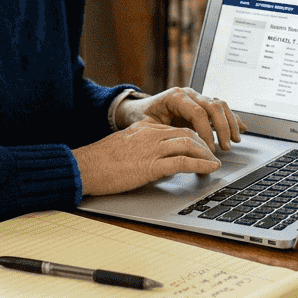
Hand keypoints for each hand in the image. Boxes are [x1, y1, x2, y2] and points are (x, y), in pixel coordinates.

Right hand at [73, 121, 221, 195]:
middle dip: (204, 144)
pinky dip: (200, 165)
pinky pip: (183, 162)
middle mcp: (150, 134)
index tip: (201, 146)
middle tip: (212, 155)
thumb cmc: (99, 162)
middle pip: (187, 133)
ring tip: (214, 163)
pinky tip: (209, 169)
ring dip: (206, 154)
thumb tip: (154, 159)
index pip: (176, 128)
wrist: (83, 168)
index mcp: (144, 128)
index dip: (193, 137)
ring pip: (189, 144)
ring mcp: (151, 149)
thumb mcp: (123, 147)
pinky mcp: (151, 165)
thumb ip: (140, 147)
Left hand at [115, 87, 243, 151]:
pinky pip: (221, 109)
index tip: (209, 148)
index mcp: (175, 97)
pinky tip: (240, 129)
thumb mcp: (149, 126)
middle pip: (213, 106)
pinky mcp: (202, 104)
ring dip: (230, 124)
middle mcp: (189, 94)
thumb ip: (166, 133)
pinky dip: (232, 119)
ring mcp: (197, 97)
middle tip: (224, 148)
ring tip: (233, 141)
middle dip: (222, 129)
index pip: (197, 112)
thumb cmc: (142, 118)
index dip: (206, 132)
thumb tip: (182, 147)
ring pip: (221, 105)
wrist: (139, 109)